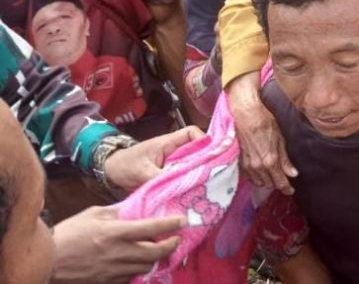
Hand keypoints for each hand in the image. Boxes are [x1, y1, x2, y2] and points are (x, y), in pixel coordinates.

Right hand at [50, 206, 183, 282]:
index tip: (182, 220)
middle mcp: (118, 252)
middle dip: (171, 245)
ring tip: (160, 249)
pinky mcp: (108, 282)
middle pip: (156, 252)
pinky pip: (132, 276)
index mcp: (115, 232)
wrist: (47, 260)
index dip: (170, 224)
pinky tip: (140, 262)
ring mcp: (114, 270)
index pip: (151, 227)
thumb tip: (134, 209)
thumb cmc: (69, 233)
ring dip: (157, 258)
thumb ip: (116, 213)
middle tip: (175, 238)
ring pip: (147, 266)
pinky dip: (140, 269)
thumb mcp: (93, 214)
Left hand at [103, 126, 204, 190]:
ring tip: (206, 184)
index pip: (192, 134)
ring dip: (198, 173)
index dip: (203, 140)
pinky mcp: (170, 173)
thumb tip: (181, 184)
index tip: (210, 155)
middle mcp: (173, 150)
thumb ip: (162, 176)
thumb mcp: (142, 171)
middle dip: (205, 160)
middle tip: (214, 174)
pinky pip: (184, 174)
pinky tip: (193, 191)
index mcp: (168, 142)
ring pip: (192, 164)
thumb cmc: (124, 165)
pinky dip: (189, 181)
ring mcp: (172, 162)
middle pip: (197, 150)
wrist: (110, 173)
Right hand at [229, 72, 296, 193]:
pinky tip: (260, 169)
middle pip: (269, 184)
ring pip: (258, 182)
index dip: (286, 188)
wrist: (245, 114)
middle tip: (282, 178)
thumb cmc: (265, 122)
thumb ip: (285, 159)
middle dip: (277, 183)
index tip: (290, 191)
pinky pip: (249, 176)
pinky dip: (256, 176)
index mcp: (270, 161)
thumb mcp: (280, 139)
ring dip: (266, 180)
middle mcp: (258, 167)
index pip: (280, 182)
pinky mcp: (239, 162)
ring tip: (272, 174)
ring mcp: (247, 165)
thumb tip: (293, 174)